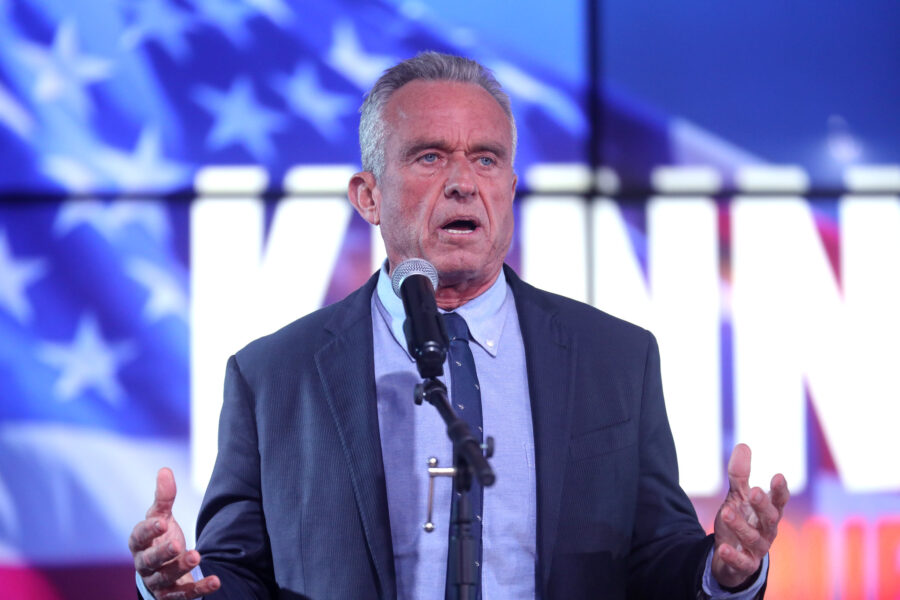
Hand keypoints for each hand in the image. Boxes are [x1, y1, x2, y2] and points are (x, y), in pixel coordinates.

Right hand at [128, 468, 220, 598]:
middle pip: (150, 560)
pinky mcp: (172, 595)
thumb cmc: (160, 538)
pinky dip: (200, 589)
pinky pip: (185, 595)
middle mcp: (145, 564)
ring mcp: (158, 581)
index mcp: (139, 543)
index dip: (149, 530)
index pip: (139, 537)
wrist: (163, 569)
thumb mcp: (161, 517)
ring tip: (197, 556)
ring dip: (180, 568)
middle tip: (178, 544)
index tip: (162, 522)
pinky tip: (215, 581)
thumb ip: (164, 498)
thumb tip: (165, 470)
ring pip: (166, 578)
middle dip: (163, 553)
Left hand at [711, 444, 789, 588]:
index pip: (778, 501)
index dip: (780, 490)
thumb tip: (743, 445)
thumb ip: (740, 475)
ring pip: (752, 538)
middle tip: (754, 491)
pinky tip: (721, 547)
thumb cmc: (742, 520)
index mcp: (768, 513)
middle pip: (769, 518)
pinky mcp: (745, 565)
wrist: (732, 556)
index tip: (778, 476)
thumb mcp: (738, 497)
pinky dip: (732, 555)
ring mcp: (756, 549)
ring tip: (725, 511)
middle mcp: (767, 531)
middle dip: (762, 505)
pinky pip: (741, 562)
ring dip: (740, 525)